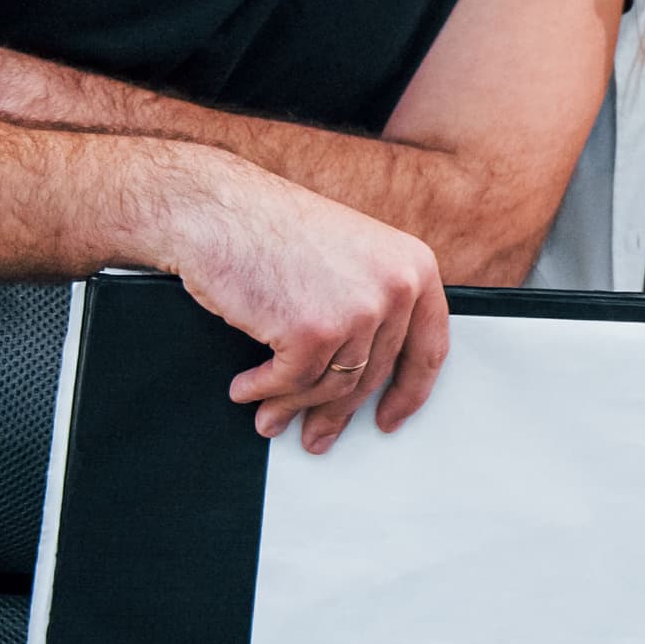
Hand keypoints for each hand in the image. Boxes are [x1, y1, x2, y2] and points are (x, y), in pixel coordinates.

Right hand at [151, 158, 449, 451]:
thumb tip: (363, 370)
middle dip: (338, 414)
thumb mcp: (349, 255)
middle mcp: (397, 288)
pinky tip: (246, 390)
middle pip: (372, 375)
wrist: (216, 208)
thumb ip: (371, 301)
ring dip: (294, 407)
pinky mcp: (314, 332)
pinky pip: (292, 383)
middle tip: (318, 435)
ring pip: (331, 386)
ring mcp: (358, 312)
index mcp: (414, 267)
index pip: (428, 348)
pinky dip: (264, 392)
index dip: (410, 392)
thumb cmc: (270, 226)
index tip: (391, 418)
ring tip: (270, 417)